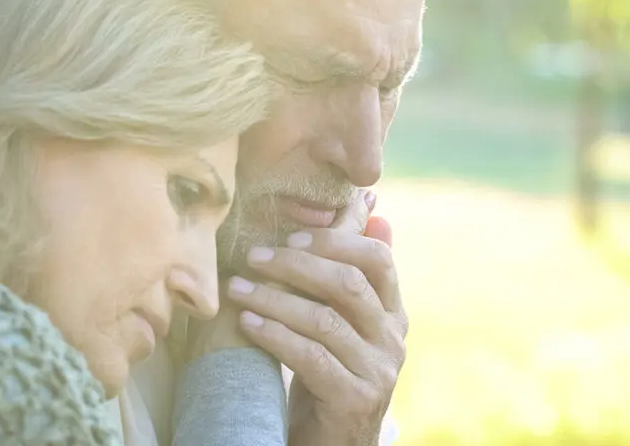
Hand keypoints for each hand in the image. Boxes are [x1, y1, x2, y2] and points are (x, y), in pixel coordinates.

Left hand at [226, 192, 406, 445]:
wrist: (330, 438)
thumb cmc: (328, 369)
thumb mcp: (340, 318)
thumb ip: (350, 269)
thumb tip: (369, 206)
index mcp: (392, 311)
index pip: (377, 259)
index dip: (334, 242)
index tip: (290, 238)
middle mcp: (393, 339)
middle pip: (348, 284)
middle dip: (295, 265)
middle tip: (252, 257)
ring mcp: (378, 371)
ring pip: (325, 321)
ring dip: (274, 300)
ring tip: (237, 289)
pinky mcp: (355, 400)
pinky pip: (312, 358)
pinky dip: (276, 337)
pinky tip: (248, 325)